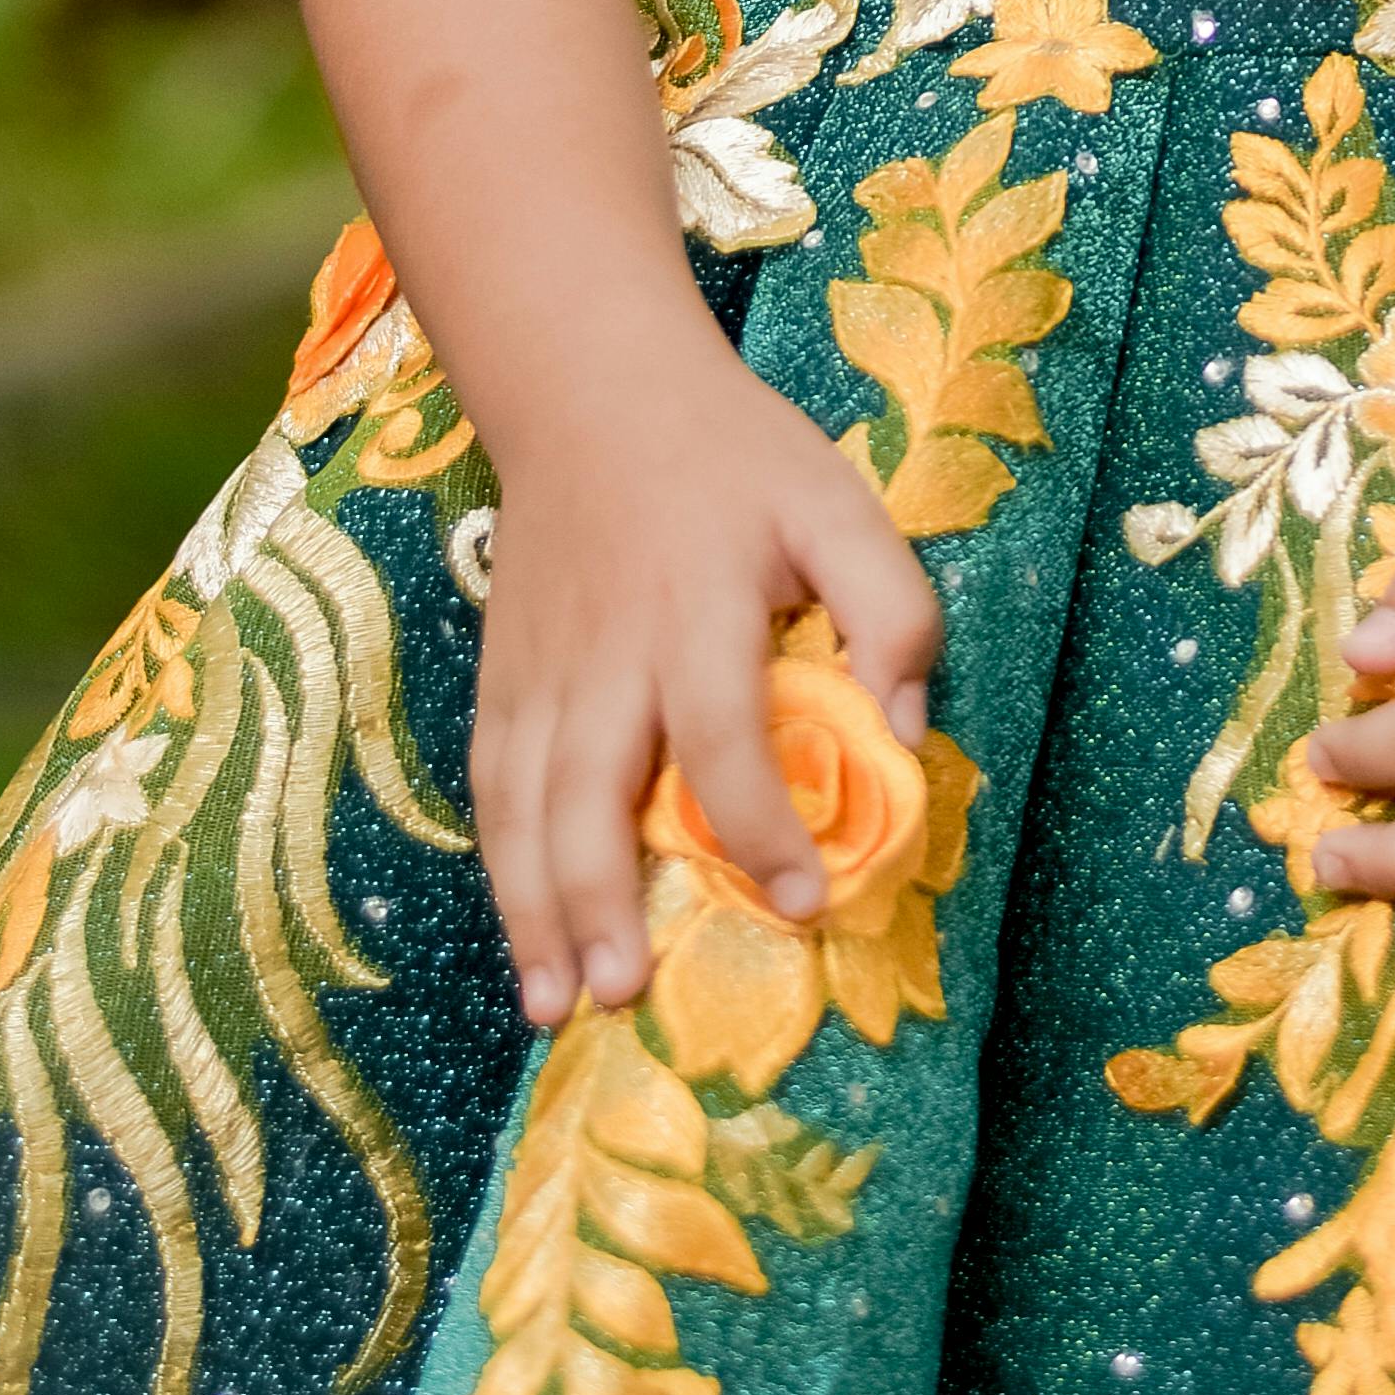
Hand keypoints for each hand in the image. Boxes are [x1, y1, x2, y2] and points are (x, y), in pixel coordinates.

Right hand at [469, 334, 939, 1029]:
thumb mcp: (838, 501)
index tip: (802, 902)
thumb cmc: (734, 458)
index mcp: (699, 605)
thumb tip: (903, 728)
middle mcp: (608, 650)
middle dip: (601, 897)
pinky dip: (499, 865)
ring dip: (534, 908)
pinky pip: (491, 783)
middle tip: (623, 995)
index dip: (760, 825)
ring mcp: (541, 668)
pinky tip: (523, 934)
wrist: (595, 390)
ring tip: (555, 1003)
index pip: (723, 734)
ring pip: (524, 802)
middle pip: (589, 787)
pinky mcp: (503, 676)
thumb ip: (890, 604)